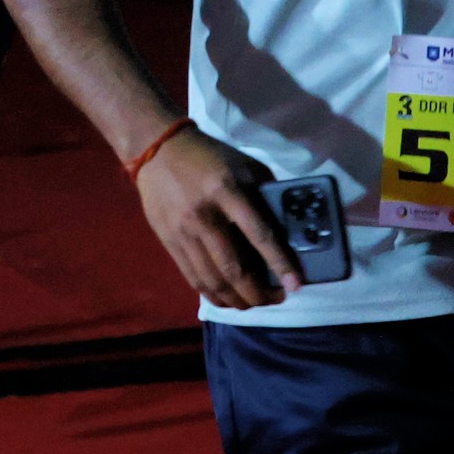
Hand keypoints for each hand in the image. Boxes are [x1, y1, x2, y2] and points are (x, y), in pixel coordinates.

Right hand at [135, 130, 301, 309]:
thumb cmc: (209, 156)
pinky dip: (214, 295)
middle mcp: (204, 216)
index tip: (295, 283)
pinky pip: (193, 279)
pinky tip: (228, 300)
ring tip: (255, 303)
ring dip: (237, 300)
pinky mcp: (169, 243)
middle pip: (233, 268)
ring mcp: (183, 233)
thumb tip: (287, 228)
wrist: (157, 150)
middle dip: (258, 293)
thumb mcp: (244, 165)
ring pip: (213, 280)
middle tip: (276, 298)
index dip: (279, 262)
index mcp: (227, 191)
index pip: (259, 234)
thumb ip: (265, 194)